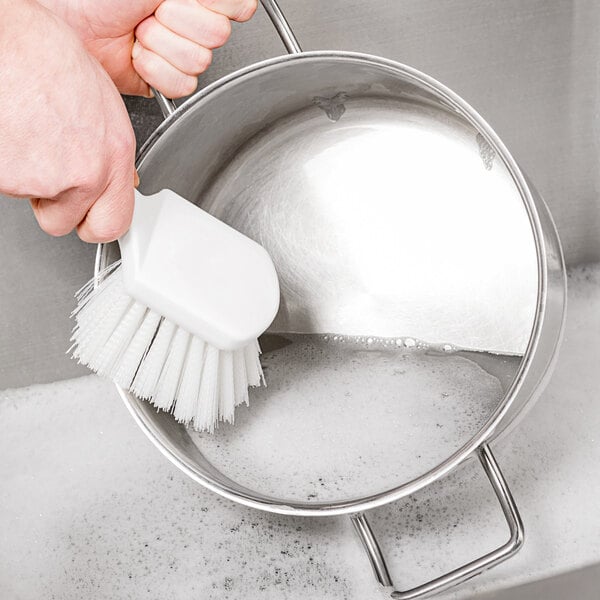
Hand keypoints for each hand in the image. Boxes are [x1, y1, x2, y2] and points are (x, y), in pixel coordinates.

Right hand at [0, 1, 135, 241]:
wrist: (7, 44)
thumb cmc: (43, 57)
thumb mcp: (100, 104)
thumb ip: (107, 150)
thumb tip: (109, 171)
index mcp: (115, 154)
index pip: (116, 222)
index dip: (98, 222)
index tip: (92, 219)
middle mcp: (89, 172)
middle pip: (73, 226)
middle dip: (62, 215)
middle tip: (52, 188)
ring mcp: (50, 179)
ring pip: (36, 203)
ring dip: (30, 183)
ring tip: (28, 139)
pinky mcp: (12, 179)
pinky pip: (10, 187)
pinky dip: (7, 170)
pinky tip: (12, 136)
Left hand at [38, 0, 257, 97]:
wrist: (73, 20)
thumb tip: (245, 5)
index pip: (237, 8)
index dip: (209, 5)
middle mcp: (194, 26)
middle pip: (217, 36)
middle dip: (177, 23)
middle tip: (150, 13)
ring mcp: (182, 55)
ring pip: (199, 62)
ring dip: (161, 45)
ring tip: (139, 33)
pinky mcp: (168, 80)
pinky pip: (183, 85)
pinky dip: (155, 70)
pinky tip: (139, 57)